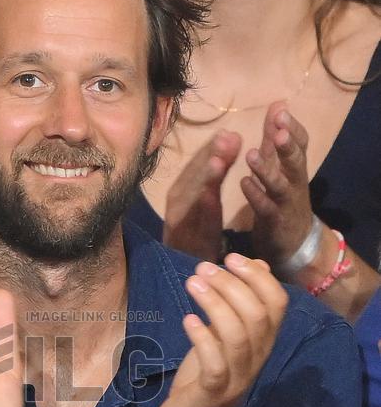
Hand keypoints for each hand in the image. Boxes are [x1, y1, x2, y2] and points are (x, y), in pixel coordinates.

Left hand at [153, 254, 287, 406]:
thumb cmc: (206, 380)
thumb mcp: (223, 337)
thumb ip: (239, 306)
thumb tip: (256, 265)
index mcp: (262, 343)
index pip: (278, 304)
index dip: (258, 277)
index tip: (231, 257)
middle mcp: (256, 359)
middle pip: (257, 315)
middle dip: (231, 285)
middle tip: (203, 269)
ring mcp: (236, 378)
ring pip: (238, 336)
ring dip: (215, 304)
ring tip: (193, 283)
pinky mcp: (212, 394)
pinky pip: (215, 364)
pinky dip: (203, 338)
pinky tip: (188, 320)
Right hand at [162, 130, 240, 260]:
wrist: (188, 273)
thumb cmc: (200, 232)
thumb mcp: (208, 199)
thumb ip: (218, 171)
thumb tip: (230, 135)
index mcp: (182, 191)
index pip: (196, 165)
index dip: (211, 148)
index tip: (229, 133)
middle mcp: (176, 204)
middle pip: (193, 177)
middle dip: (209, 157)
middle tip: (227, 138)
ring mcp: (178, 223)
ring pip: (191, 197)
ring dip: (204, 180)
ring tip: (218, 162)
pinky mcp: (184, 242)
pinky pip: (194, 225)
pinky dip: (201, 211)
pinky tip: (210, 198)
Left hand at [242, 102, 313, 267]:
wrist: (293, 242)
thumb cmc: (283, 199)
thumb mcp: (280, 165)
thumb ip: (275, 138)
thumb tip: (278, 104)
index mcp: (295, 168)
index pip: (300, 143)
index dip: (292, 128)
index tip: (281, 111)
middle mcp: (294, 183)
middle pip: (296, 162)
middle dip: (287, 146)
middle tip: (278, 130)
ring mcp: (285, 203)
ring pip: (280, 185)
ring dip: (266, 170)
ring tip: (250, 155)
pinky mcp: (274, 222)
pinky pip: (265, 208)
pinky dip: (255, 195)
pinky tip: (243, 183)